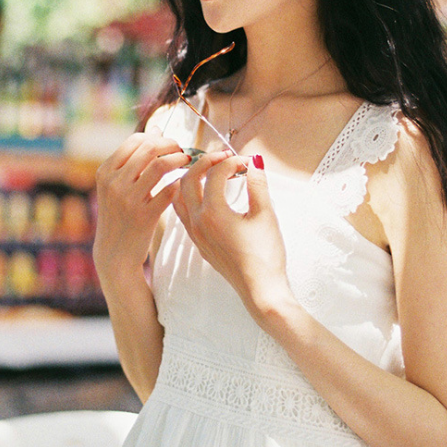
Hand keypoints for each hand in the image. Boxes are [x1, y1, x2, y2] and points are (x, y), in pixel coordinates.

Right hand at [93, 127, 190, 279]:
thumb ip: (135, 158)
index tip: (170, 144)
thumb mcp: (118, 185)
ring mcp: (128, 200)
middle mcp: (114, 183)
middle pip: (150, 148)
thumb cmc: (121, 213)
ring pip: (161, 165)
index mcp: (105, 172)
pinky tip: (184, 184)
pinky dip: (180, 183)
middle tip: (183, 151)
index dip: (158, 138)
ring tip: (188, 162)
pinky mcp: (144, 216)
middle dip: (172, 145)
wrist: (115, 252)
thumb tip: (157, 128)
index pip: (135, 140)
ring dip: (179, 159)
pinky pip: (169, 190)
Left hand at [172, 152, 294, 320]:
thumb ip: (258, 184)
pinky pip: (184, 213)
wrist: (260, 289)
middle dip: (205, 163)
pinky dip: (190, 197)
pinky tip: (206, 195)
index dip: (232, 162)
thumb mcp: (266, 214)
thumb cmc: (265, 255)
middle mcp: (198, 222)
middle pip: (188, 180)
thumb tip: (254, 163)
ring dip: (191, 179)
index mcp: (213, 212)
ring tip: (209, 172)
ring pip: (180, 197)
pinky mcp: (199, 243)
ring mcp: (196, 234)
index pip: (216, 174)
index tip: (247, 162)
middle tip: (224, 158)